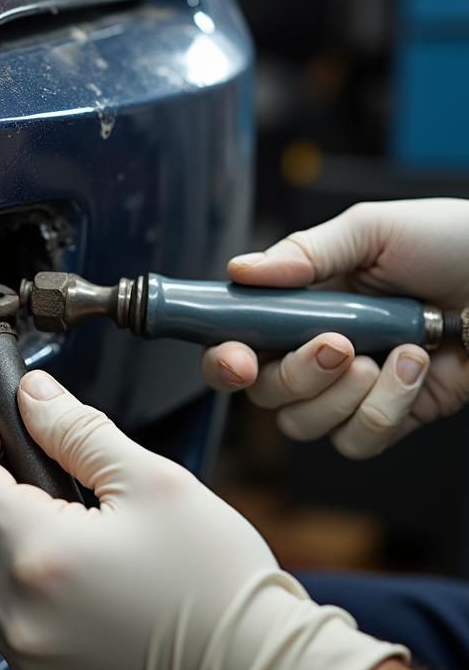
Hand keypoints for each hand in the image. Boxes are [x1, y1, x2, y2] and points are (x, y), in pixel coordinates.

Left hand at [0, 371, 403, 669]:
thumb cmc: (216, 582)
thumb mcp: (150, 481)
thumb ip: (77, 430)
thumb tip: (32, 394)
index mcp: (39, 553)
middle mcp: (18, 610)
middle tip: (24, 468)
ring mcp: (25, 651)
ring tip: (50, 518)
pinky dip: (8, 583)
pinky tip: (62, 566)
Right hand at [202, 199, 468, 457]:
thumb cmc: (454, 243)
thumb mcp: (373, 230)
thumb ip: (304, 252)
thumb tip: (241, 271)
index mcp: (299, 304)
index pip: (236, 342)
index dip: (224, 359)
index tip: (238, 359)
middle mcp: (314, 351)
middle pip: (264, 393)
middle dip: (295, 375)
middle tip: (337, 344)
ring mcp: (350, 389)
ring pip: (303, 424)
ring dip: (344, 394)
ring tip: (392, 350)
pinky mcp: (390, 417)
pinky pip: (358, 439)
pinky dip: (386, 408)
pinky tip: (415, 365)